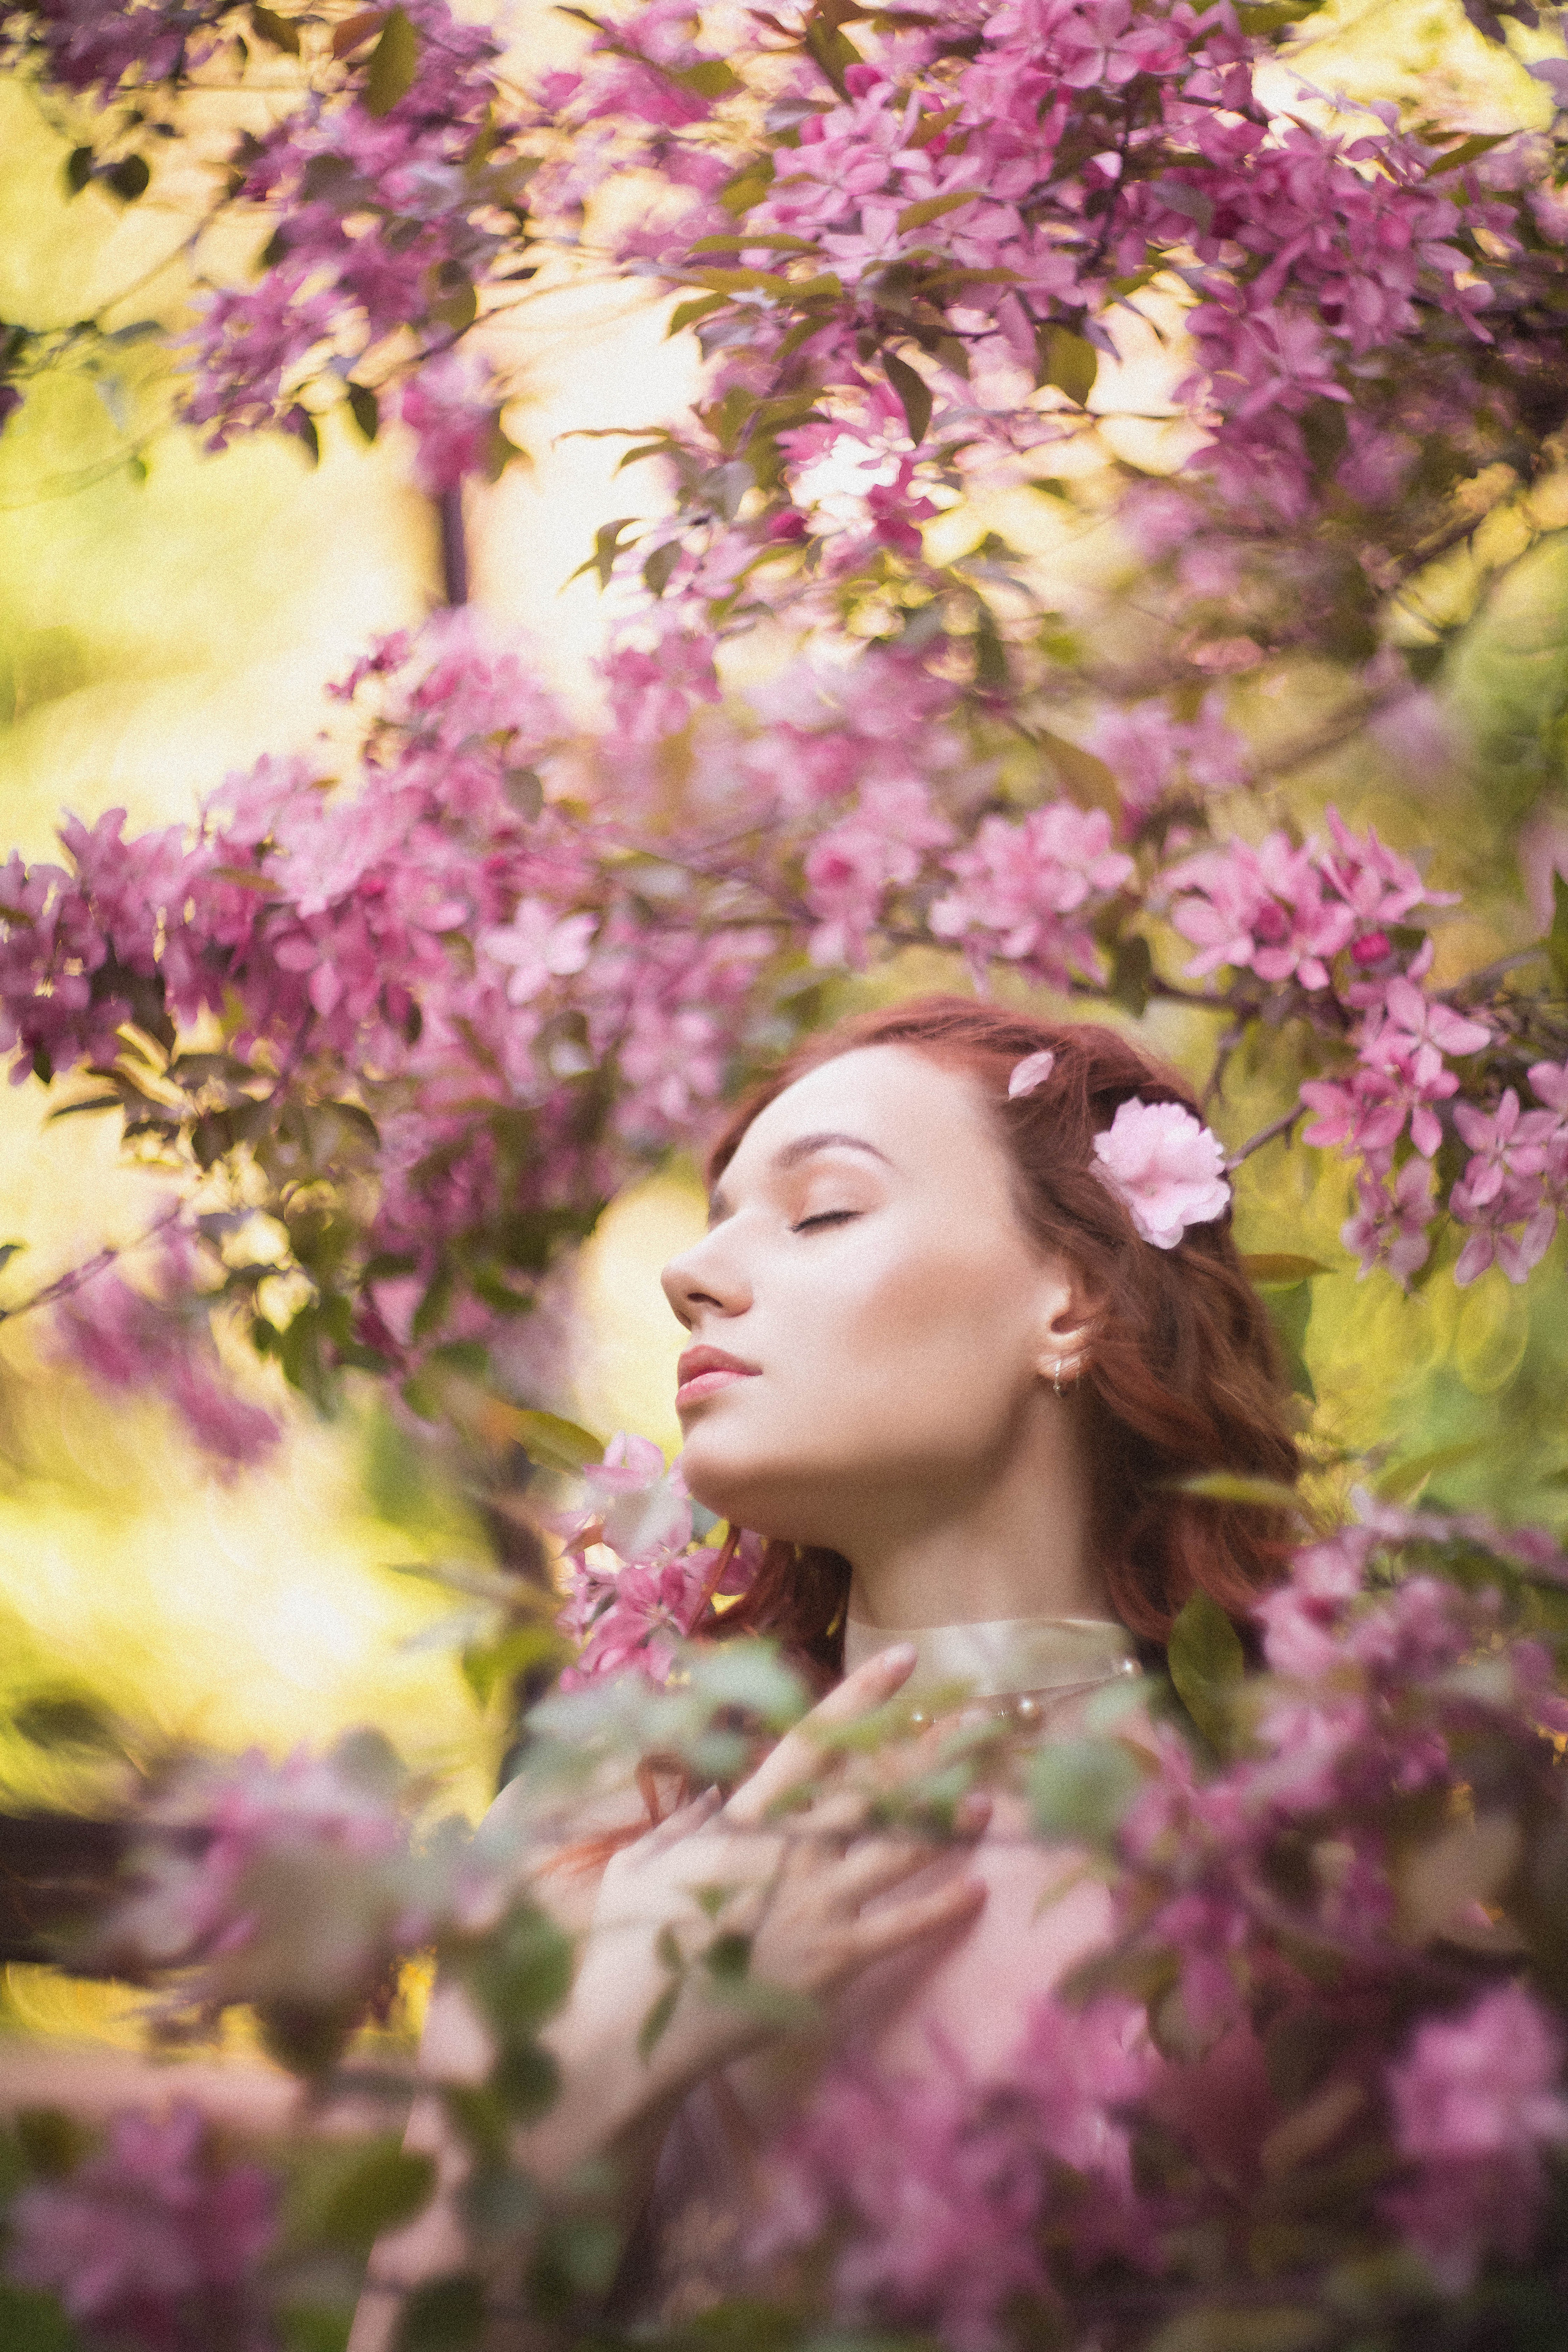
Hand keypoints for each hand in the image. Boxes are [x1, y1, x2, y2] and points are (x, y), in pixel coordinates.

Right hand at [565, 1644, 988, 2089]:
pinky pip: (901, 1927)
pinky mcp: (833, 1961)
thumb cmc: (627, 1938)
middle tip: (977, 1723)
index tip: (904, 1660)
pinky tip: (975, 1890)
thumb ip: (684, 1823)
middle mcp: (791, 1850)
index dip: (861, 1696)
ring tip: (988, 1801)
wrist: (634, 2026)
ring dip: (948, 1823)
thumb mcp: (639, 1861)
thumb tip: (717, 1796)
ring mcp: (816, 1904)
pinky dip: (941, 1907)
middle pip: (877, 1787)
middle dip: (930, 1753)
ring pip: (900, 1849)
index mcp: (745, 1817)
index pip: (813, 1739)